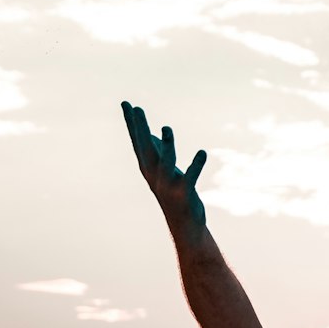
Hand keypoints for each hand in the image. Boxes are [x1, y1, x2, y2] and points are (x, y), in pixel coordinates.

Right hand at [121, 101, 206, 230]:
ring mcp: (168, 185)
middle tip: (136, 109)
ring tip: (167, 128)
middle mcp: (154, 175)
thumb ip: (156, 149)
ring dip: (167, 146)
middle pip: (146, 149)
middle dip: (141, 129)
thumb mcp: (163, 168)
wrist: (183, 224)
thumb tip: (150, 132)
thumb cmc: (174, 191)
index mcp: (149, 167)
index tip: (126, 103)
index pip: (138, 141)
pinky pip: (190, 178)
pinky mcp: (184, 194)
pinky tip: (202, 153)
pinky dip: (196, 166)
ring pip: (166, 163)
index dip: (132, 123)